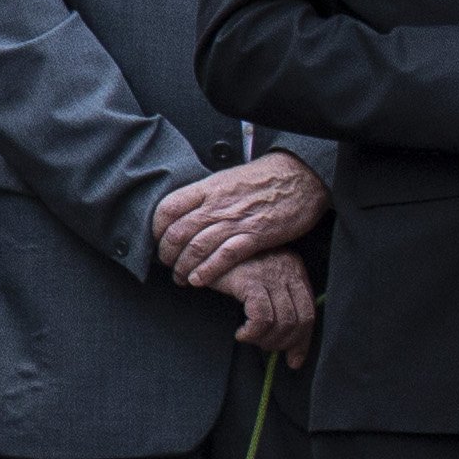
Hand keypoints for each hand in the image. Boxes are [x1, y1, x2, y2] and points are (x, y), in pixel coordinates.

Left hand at [154, 149, 329, 285]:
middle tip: (168, 264)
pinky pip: (224, 257)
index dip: (157, 228)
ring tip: (181, 277)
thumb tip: (189, 211)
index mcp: (208, 188)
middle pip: (178, 233)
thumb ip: (208, 195)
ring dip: (183, 267)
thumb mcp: (229, 178)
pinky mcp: (256, 235)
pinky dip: (208, 271)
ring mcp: (236, 221)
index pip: (168, 208)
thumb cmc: (267, 178)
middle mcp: (217, 204)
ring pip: (197, 247)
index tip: (159, 240)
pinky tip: (199, 280)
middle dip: (167, 254)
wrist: (301, 177)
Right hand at [215, 251, 318, 357]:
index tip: (293, 361)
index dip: (302, 341)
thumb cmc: (227, 270)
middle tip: (263, 348)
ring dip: (267, 340)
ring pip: (283, 321)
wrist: (199, 251)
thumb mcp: (259, 284)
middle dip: (284, 343)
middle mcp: (287, 269)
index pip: (310, 312)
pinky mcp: (250, 279)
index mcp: (294, 269)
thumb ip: (278, 307)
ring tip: (250, 339)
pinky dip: (253, 333)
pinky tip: (241, 334)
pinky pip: (262, 317)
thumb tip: (294, 355)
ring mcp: (270, 273)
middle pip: (300, 320)